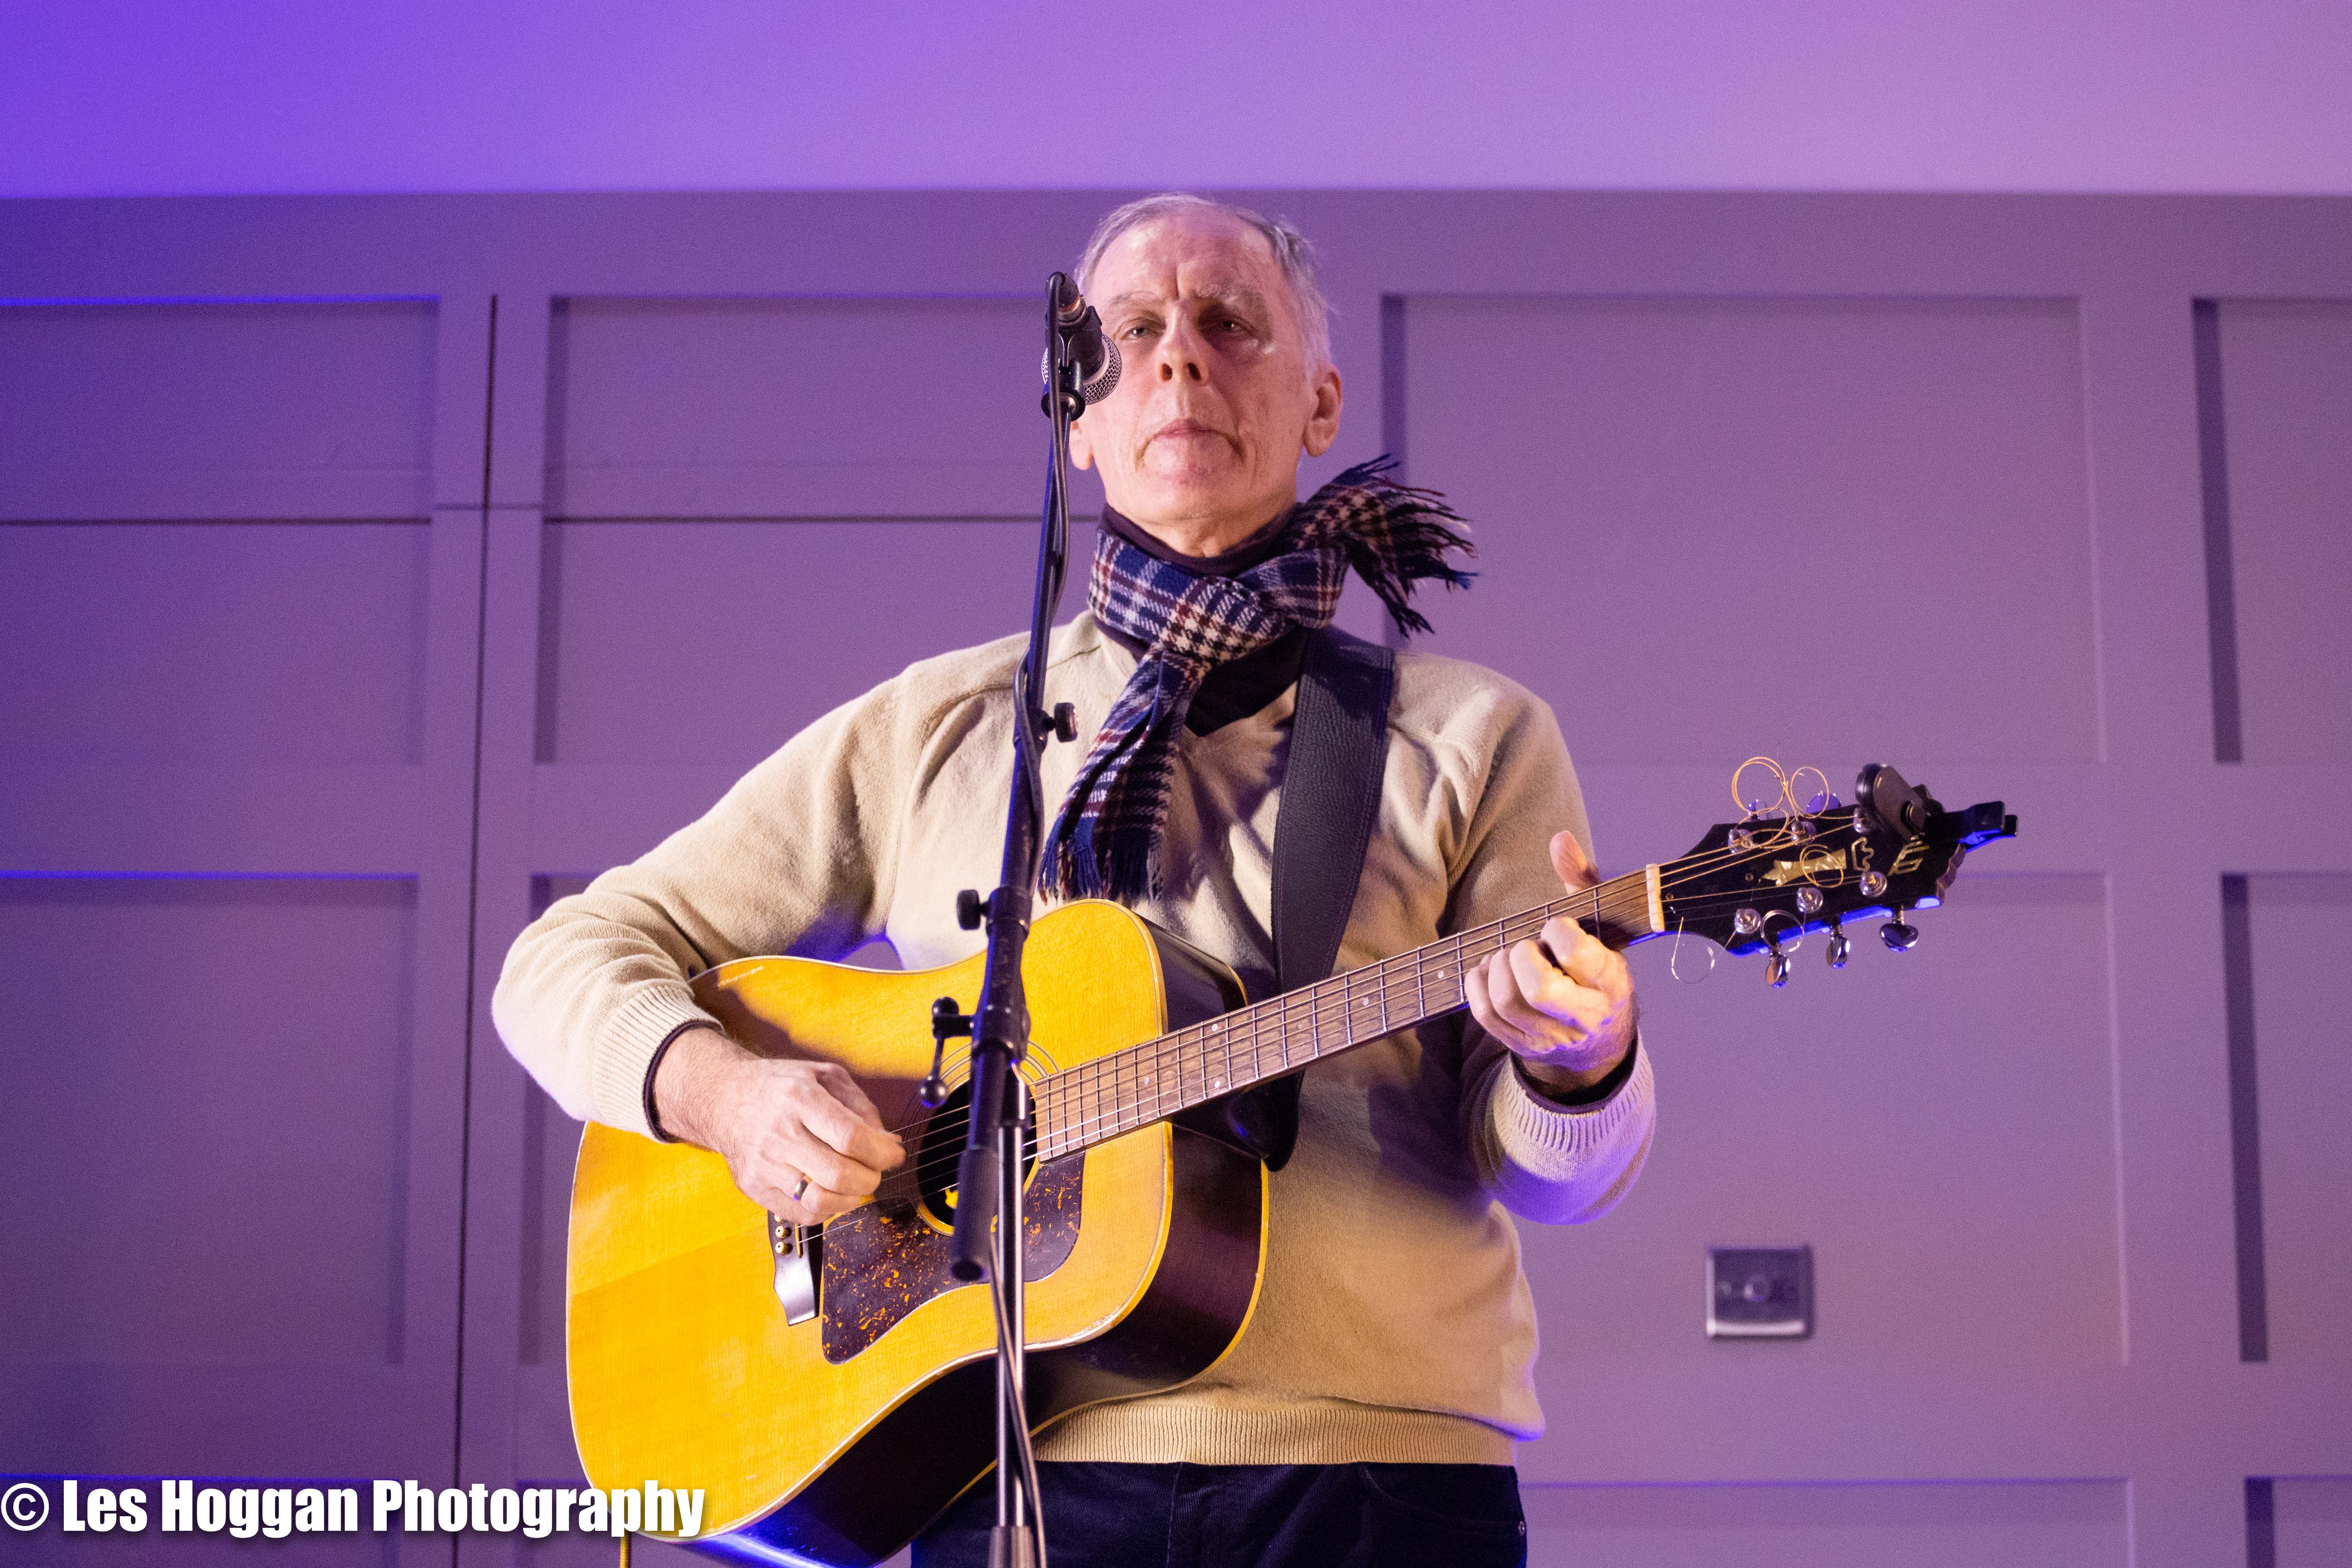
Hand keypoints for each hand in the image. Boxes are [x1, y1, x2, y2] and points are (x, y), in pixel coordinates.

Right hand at [652, 1027, 905, 1222]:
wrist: (723, 1098)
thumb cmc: (780, 1087)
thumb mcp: (825, 1077)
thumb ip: (861, 1107)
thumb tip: (888, 1143)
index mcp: (800, 1099)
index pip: (851, 1137)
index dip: (882, 1153)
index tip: (893, 1155)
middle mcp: (779, 1133)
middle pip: (839, 1174)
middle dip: (871, 1178)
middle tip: (874, 1171)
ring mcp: (763, 1165)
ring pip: (820, 1202)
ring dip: (850, 1199)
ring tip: (854, 1185)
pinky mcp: (753, 1188)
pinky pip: (801, 1215)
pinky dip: (827, 1210)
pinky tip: (830, 1192)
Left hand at [1465, 831, 1638, 1095]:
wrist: (1600, 1040)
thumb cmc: (1597, 970)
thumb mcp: (1602, 928)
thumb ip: (1582, 882)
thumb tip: (1560, 840)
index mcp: (1610, 983)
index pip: (1577, 955)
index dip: (1558, 932)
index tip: (1556, 926)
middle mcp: (1584, 1016)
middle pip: (1537, 988)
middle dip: (1521, 956)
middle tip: (1527, 946)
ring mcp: (1551, 1036)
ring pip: (1507, 1001)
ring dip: (1496, 968)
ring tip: (1508, 956)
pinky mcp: (1522, 1046)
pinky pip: (1486, 1015)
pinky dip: (1477, 985)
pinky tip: (1490, 971)